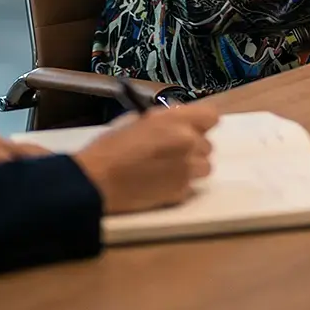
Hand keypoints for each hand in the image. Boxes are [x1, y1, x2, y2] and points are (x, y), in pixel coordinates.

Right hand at [73, 101, 218, 213]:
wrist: (97, 181)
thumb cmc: (110, 148)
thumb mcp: (137, 121)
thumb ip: (164, 121)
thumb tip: (176, 124)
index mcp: (175, 120)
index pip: (211, 116)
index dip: (201, 122)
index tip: (193, 127)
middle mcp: (187, 143)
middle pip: (207, 144)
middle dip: (192, 147)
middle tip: (171, 151)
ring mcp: (186, 169)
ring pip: (204, 167)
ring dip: (191, 167)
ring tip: (167, 169)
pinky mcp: (181, 192)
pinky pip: (191, 186)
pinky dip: (180, 185)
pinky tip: (160, 183)